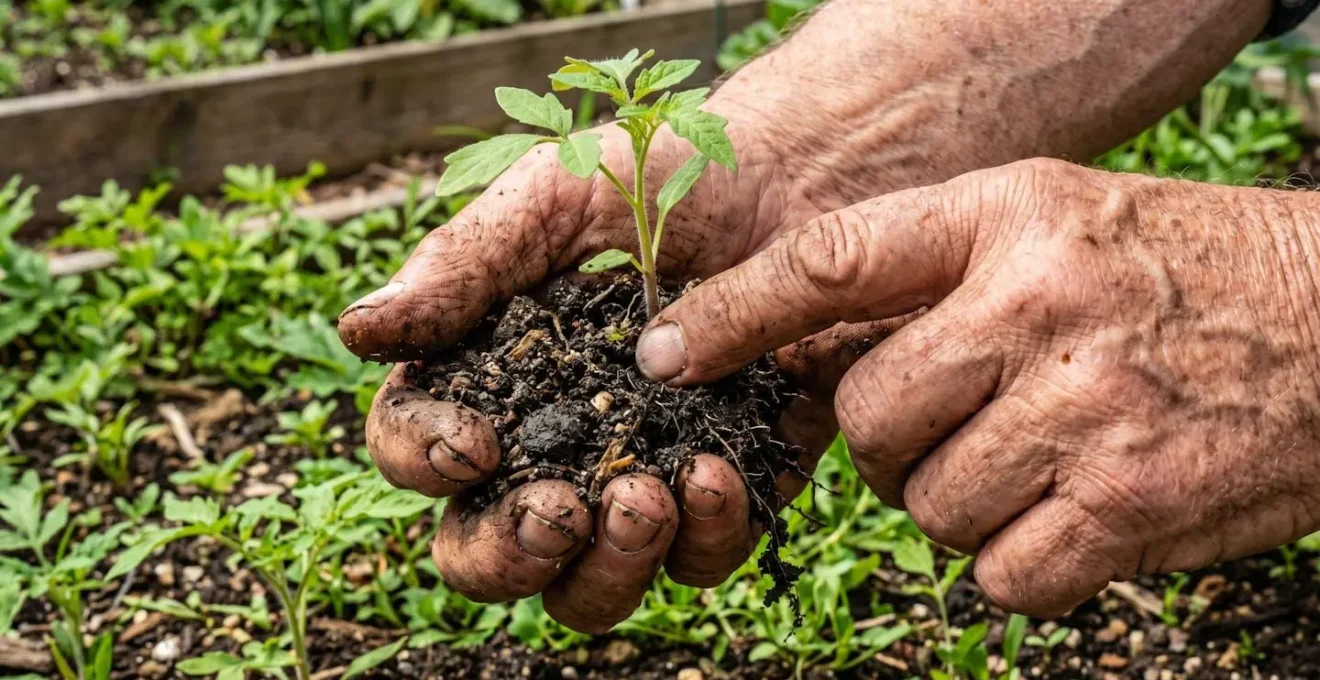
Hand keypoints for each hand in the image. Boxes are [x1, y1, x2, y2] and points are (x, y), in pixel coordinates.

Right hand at [338, 106, 901, 632]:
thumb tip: (360, 331)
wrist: (794, 178)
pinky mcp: (724, 496)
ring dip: (609, 567)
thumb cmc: (658, 175)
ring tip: (648, 497)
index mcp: (488, 381)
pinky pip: (700, 561)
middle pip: (487, 553)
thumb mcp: (552, 198)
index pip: (415, 450)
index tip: (474, 442)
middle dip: (510, 552)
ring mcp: (638, 482)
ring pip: (590, 587)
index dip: (424, 461)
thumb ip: (461, 265)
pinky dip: (706, 539)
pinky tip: (720, 475)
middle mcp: (551, 449)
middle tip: (559, 512)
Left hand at [639, 158, 1319, 616]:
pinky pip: (999, 576)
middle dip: (890, 440)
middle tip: (948, 425)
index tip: (663, 350)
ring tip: (1028, 462)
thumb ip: (930, 275)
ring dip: (958, 502)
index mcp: (1008, 217)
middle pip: (869, 414)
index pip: (830, 259)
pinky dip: (1016, 564)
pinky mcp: (1128, 510)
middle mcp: (1038, 305)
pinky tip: (1066, 515)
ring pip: (929, 505)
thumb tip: (799, 353)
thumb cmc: (1175, 273)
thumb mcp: (1052, 222)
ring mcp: (1086, 412)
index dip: (732, 310)